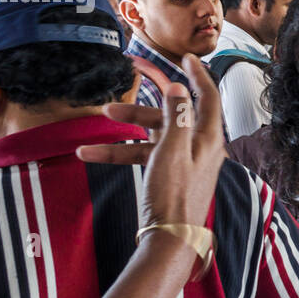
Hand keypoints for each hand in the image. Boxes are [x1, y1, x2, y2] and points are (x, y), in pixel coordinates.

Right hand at [75, 54, 226, 229]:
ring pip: (153, 135)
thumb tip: (177, 88)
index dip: (198, 75)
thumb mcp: (172, 150)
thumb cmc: (173, 195)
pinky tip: (90, 154)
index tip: (188, 58)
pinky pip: (144, 155)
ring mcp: (184, 161)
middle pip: (172, 115)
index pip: (207, 97)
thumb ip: (175, 116)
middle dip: (141, 107)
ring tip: (98, 125)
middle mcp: (199, 146)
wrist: (169, 238)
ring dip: (125, 129)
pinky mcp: (169, 175)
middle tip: (117, 97)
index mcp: (208, 137)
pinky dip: (121, 152)